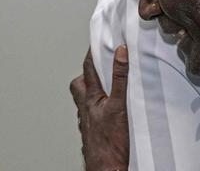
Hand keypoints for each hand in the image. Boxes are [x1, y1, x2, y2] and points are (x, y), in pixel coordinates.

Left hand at [69, 46, 129, 170]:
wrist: (107, 170)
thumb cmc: (111, 144)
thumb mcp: (120, 105)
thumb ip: (120, 78)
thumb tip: (120, 53)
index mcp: (91, 99)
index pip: (88, 68)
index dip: (92, 53)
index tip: (97, 40)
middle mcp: (86, 109)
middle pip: (79, 85)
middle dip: (87, 74)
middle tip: (100, 66)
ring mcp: (88, 122)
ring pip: (84, 101)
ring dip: (93, 91)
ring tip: (107, 86)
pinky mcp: (93, 133)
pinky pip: (92, 114)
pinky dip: (99, 107)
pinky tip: (110, 110)